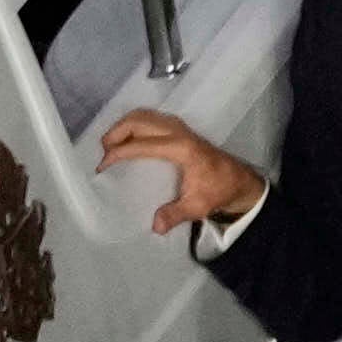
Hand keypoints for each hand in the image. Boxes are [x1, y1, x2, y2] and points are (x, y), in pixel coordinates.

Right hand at [89, 100, 264, 238]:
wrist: (239, 180)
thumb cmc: (218, 191)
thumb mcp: (198, 207)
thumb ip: (175, 215)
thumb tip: (155, 226)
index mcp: (182, 148)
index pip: (142, 144)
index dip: (119, 153)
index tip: (103, 165)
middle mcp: (178, 131)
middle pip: (138, 120)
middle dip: (116, 133)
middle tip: (103, 153)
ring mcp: (178, 126)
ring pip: (143, 115)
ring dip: (123, 126)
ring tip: (110, 146)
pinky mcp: (179, 128)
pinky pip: (150, 118)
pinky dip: (134, 124)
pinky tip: (127, 140)